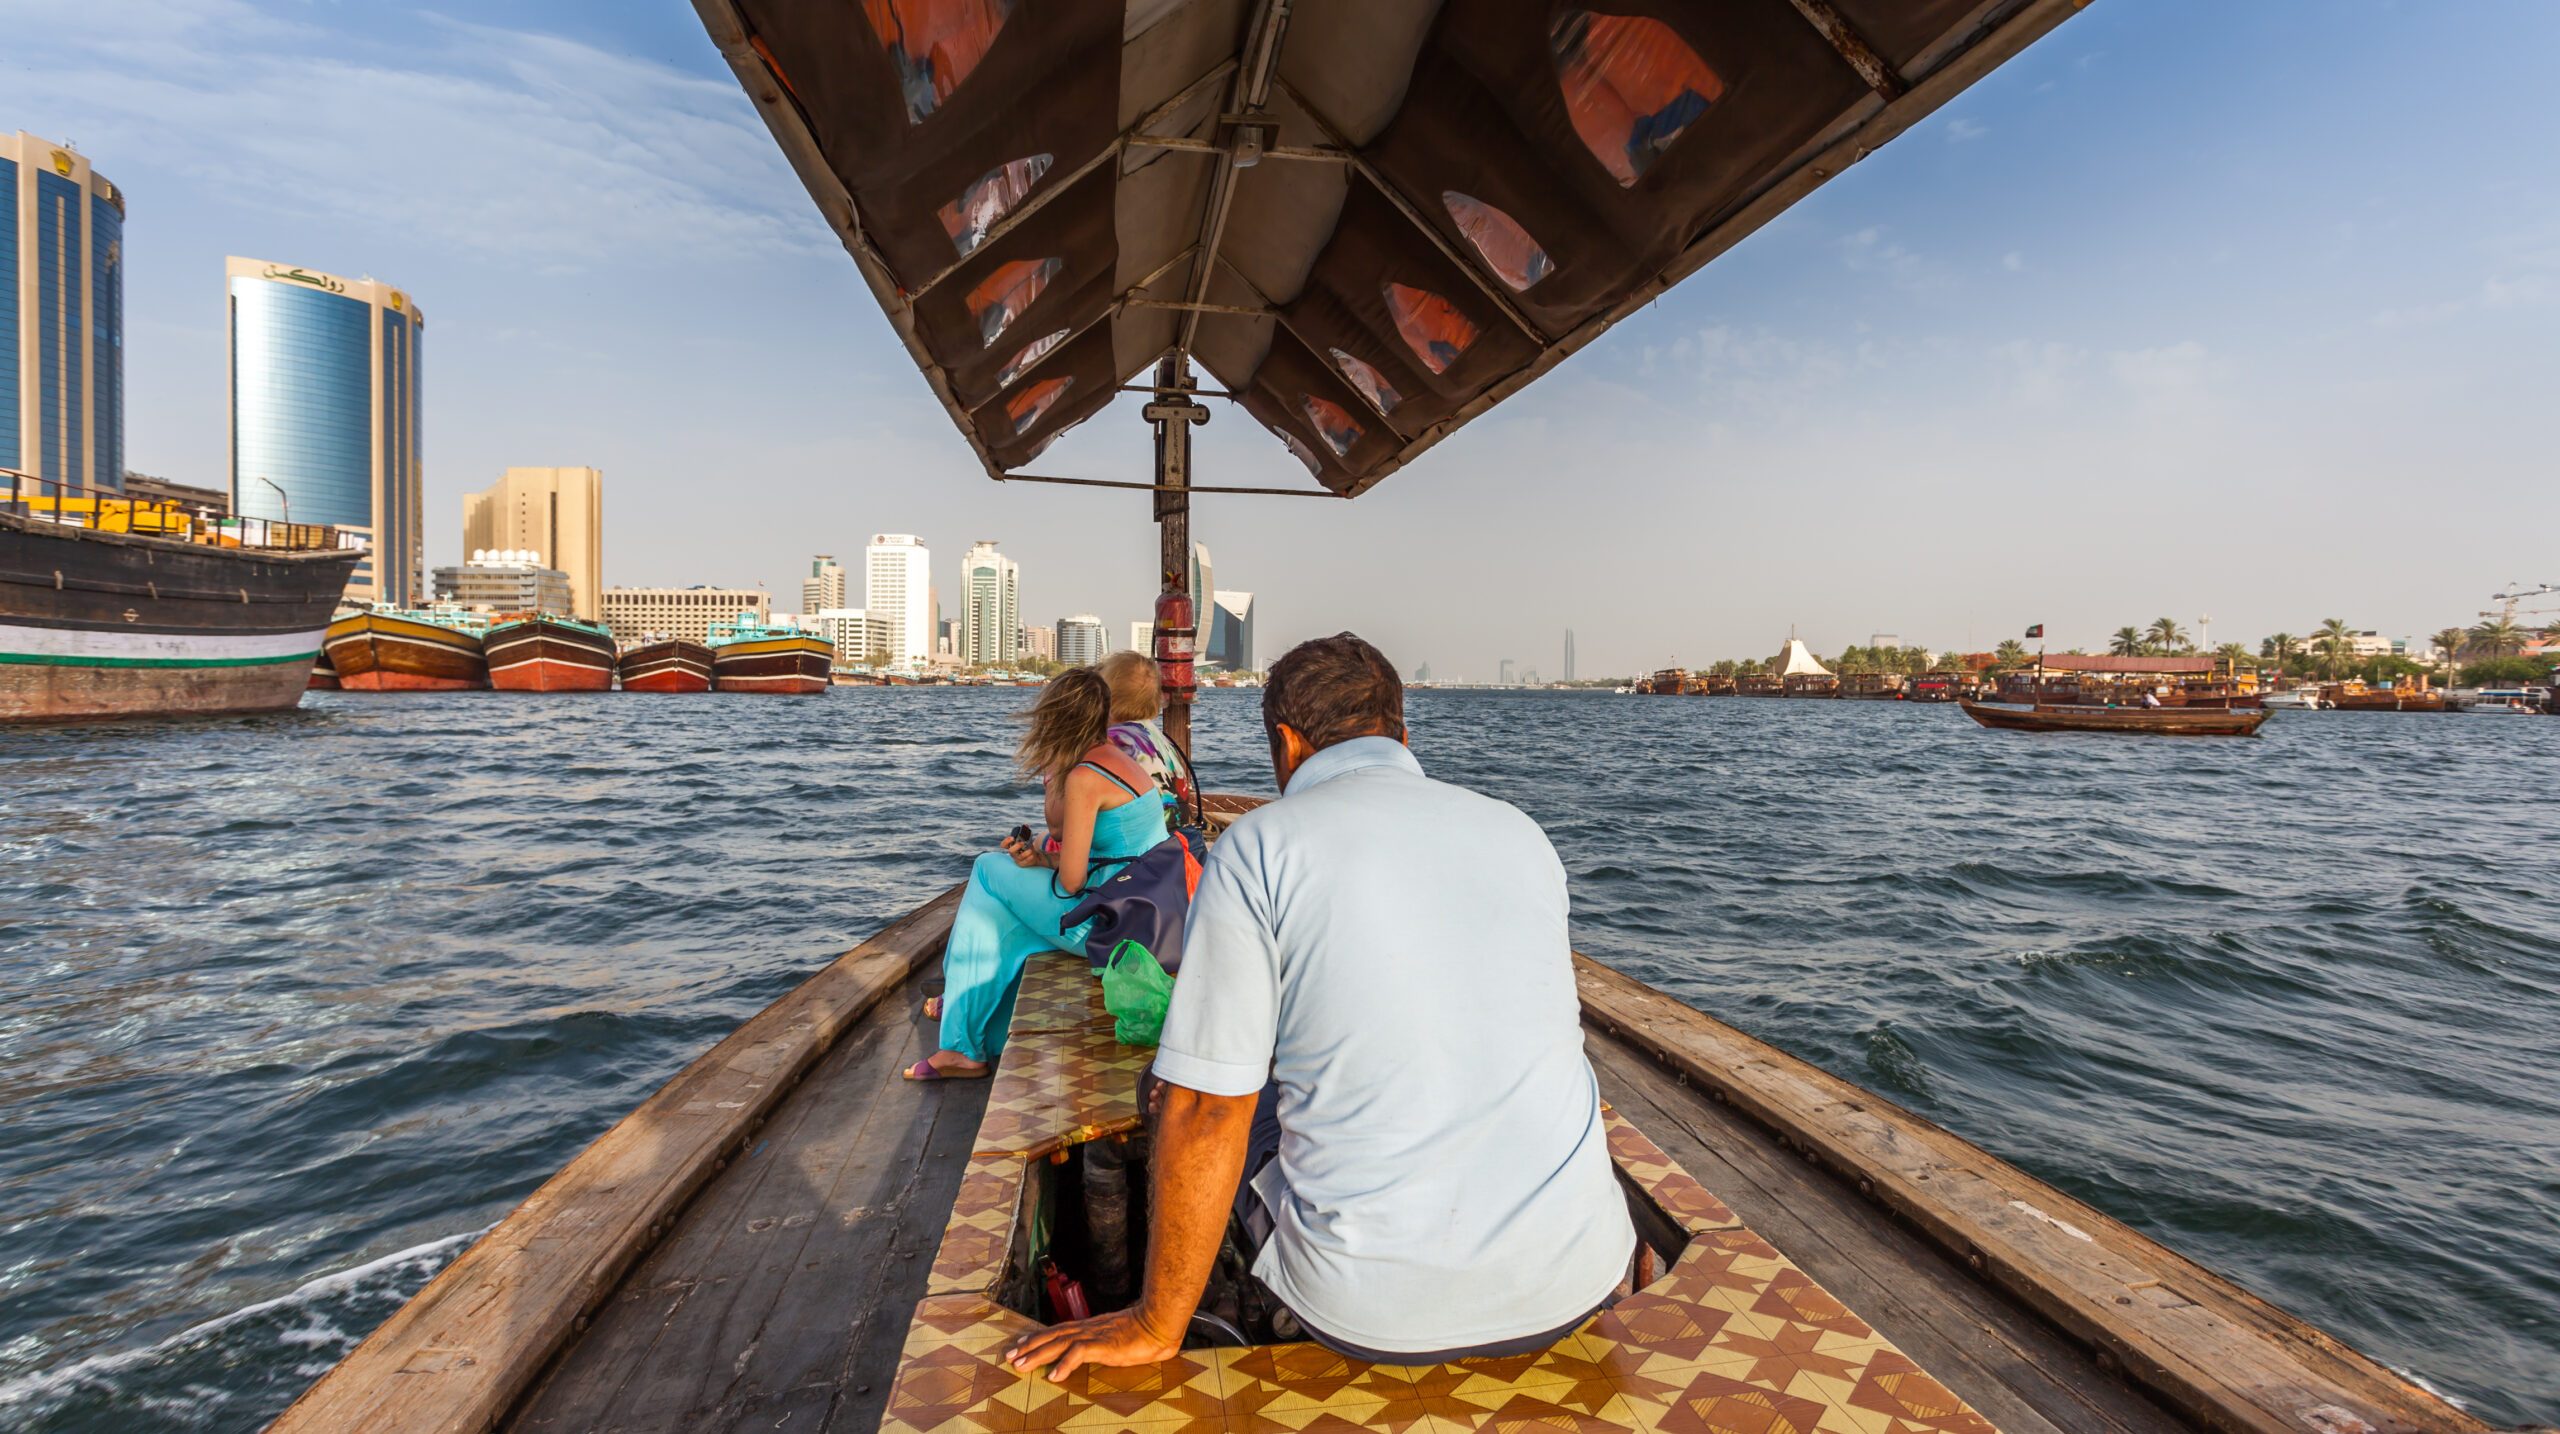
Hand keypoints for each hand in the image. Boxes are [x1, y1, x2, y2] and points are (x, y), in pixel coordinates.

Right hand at [1001, 835, 1051, 868]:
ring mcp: (1017, 859)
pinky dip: (1029, 858)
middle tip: (1022, 843)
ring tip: (1030, 850)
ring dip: (1025, 853)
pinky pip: (1025, 862)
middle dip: (1016, 846)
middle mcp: (1013, 853)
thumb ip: (1025, 832)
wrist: (1034, 856)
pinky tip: (1032, 855)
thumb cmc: (1027, 846)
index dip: (1006, 841)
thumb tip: (1026, 825)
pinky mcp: (1022, 864)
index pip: (1003, 845)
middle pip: (1010, 851)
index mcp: (1011, 846)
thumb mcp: (1027, 839)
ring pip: (1019, 857)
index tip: (1012, 837)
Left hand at [1004, 1307, 1182, 1382]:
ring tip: (1020, 1365)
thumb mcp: (1117, 1338)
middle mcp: (1087, 1329)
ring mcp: (1094, 1336)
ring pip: (1058, 1343)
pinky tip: (1053, 1376)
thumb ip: (1104, 1343)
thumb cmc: (1143, 1331)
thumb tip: (1098, 1351)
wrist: (1158, 1322)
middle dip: (1028, 1346)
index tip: (1020, 1344)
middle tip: (1009, 1355)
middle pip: (1051, 1336)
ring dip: (1037, 1354)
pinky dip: (1064, 1364)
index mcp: (1089, 1328)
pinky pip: (1078, 1354)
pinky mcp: (1103, 1345)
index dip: (1037, 1337)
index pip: (1057, 1331)